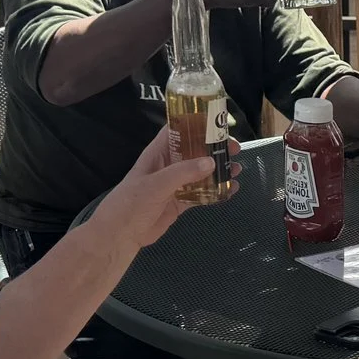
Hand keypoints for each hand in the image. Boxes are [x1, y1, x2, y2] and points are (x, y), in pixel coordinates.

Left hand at [114, 130, 238, 239]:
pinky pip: (201, 194)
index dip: (195, 123)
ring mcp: (175, 185)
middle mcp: (168, 166)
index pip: (177, 130)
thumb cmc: (132, 203)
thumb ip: (183, 172)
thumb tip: (211, 162)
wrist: (121, 235)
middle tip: (235, 148)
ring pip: (201, 173)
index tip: (217, 123)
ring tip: (237, 169)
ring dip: (218, 170)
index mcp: (158, 154)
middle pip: (194, 151)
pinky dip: (216, 192)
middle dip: (214, 148)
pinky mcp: (180, 202)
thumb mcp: (157, 183)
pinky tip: (231, 191)